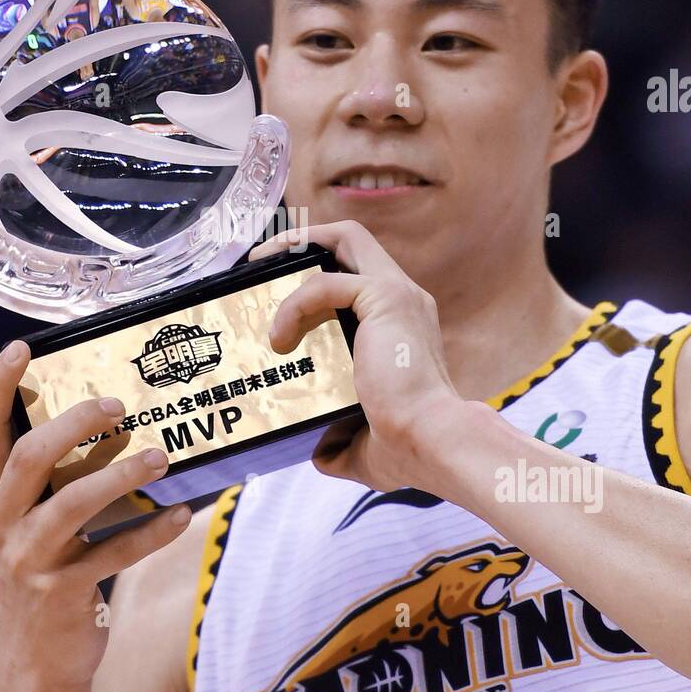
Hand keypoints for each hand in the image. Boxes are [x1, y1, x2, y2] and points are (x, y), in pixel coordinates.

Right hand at [0, 341, 190, 691]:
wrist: (32, 664)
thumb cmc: (41, 577)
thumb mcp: (29, 525)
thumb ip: (53, 481)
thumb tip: (110, 424)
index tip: (21, 348)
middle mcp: (2, 522)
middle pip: (30, 456)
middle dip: (75, 424)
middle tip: (118, 405)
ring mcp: (29, 559)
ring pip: (72, 503)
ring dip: (121, 475)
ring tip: (162, 456)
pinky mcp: (64, 592)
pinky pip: (113, 554)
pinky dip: (152, 533)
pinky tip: (182, 515)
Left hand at [249, 220, 460, 492]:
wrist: (431, 444)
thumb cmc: (407, 447)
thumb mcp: (363, 443)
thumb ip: (340, 442)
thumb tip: (321, 454)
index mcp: (401, 324)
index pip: (356, 274)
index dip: (315, 272)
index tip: (277, 294)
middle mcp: (405, 298)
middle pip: (352, 238)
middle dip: (302, 239)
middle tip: (262, 265)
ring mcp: (398, 293)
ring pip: (345, 237)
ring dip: (296, 248)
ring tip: (259, 275)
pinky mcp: (386, 298)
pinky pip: (325, 283)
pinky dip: (295, 304)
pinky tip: (280, 337)